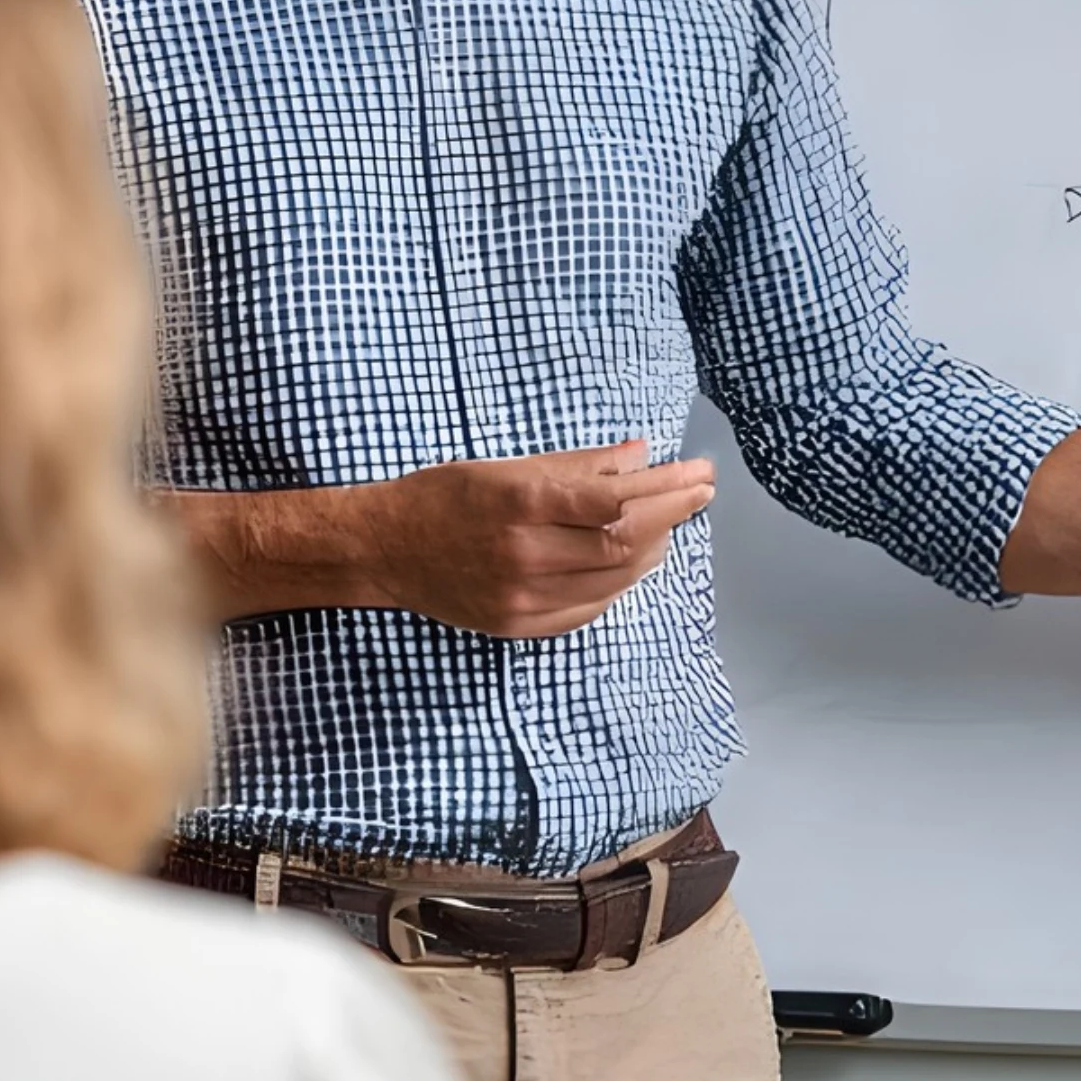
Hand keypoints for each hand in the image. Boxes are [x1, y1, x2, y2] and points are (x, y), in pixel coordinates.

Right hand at [173, 441, 719, 635]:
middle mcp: (524, 554)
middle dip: (672, 517)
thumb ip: (575, 464)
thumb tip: (639, 455)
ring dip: (651, 551)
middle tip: (698, 494)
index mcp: (520, 503)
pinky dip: (619, 585)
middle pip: (624, 543)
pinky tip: (633, 562)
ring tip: (670, 524)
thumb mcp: (504, 465)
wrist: (382, 549)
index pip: (616, 501)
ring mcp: (522, 596)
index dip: (666, 490)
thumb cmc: (441, 496)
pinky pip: (588, 609)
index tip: (698, 474)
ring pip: (613, 581)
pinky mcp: (519, 625)